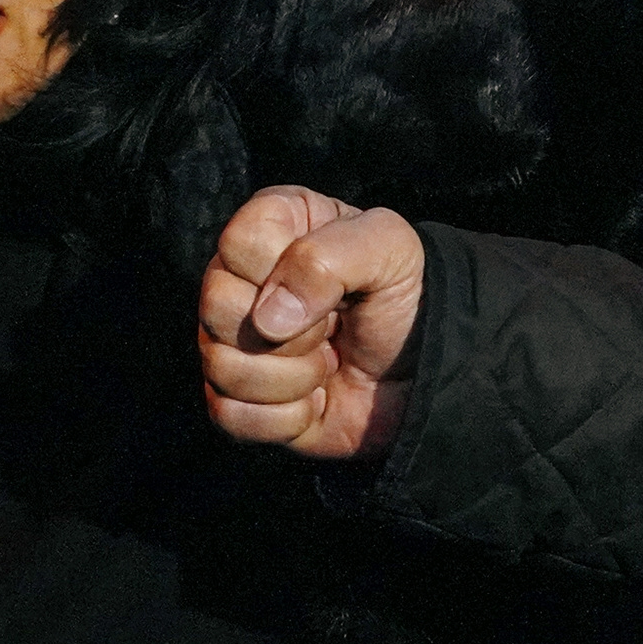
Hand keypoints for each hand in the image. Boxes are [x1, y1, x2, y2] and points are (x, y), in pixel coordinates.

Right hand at [197, 186, 423, 461]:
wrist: (425, 374)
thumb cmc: (401, 299)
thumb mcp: (389, 250)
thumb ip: (329, 256)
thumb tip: (268, 317)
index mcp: (270, 225)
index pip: (239, 242)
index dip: (286, 270)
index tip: (332, 283)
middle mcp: (237, 279)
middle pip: (217, 305)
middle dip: (294, 332)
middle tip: (331, 328)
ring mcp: (232, 341)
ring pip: (223, 366)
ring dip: (295, 378)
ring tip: (328, 362)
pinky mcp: (236, 399)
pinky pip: (231, 415)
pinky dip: (287, 417)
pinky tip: (313, 399)